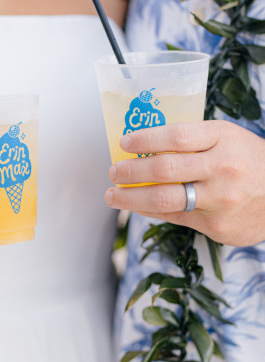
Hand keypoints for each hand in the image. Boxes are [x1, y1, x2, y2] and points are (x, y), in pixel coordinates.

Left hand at [105, 120, 264, 245]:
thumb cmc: (249, 161)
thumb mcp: (228, 139)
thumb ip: (193, 142)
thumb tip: (143, 148)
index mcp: (223, 138)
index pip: (176, 137)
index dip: (145, 139)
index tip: (124, 143)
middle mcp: (222, 168)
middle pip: (163, 170)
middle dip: (130, 171)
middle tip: (113, 171)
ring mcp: (219, 199)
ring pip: (163, 199)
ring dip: (130, 197)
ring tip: (113, 194)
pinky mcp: (216, 224)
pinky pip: (174, 216)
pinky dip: (151, 211)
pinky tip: (138, 205)